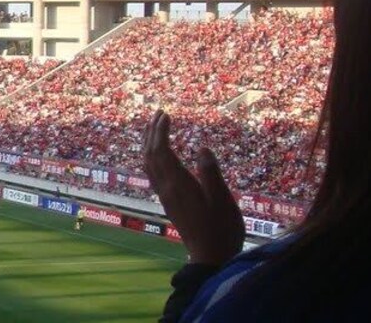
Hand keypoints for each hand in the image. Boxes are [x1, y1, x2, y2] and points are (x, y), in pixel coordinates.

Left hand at [142, 110, 244, 264]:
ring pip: (149, 164)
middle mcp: (166, 188)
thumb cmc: (221, 228)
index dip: (160, 131)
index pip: (161, 151)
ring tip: (155, 127)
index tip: (165, 113)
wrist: (210, 257)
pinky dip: (153, 157)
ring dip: (149, 143)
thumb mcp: (222, 200)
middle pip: (150, 155)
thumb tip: (201, 148)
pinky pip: (153, 173)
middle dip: (151, 132)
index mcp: (178, 184)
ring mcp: (166, 196)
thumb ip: (211, 173)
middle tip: (158, 112)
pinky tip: (160, 155)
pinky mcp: (169, 202)